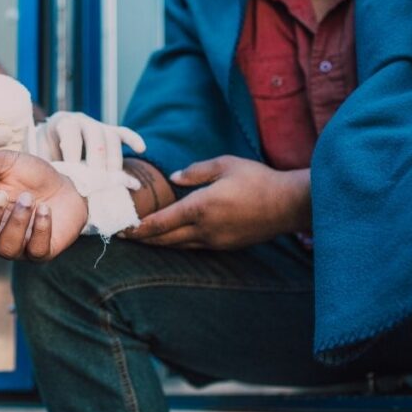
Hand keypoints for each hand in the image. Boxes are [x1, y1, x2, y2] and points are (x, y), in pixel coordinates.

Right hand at [0, 147, 87, 260]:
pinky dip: (40, 229)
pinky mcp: (42, 252)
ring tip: (28, 199)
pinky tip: (45, 209)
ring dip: (16, 222)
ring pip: (6, 249)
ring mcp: (18, 247)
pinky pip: (36, 251)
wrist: (67, 186)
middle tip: (1, 195)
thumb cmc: (31, 178)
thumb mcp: (7, 163)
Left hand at [29, 112, 146, 171]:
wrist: (51, 137)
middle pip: (95, 135)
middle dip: (97, 159)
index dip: (73, 152)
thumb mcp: (39, 154)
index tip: (75, 172)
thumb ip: (46, 163)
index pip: (70, 132)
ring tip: (113, 178)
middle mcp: (82, 120)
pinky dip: (133, 139)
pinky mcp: (110, 131)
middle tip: (97, 181)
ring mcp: (98, 125)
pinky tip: (141, 149)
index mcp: (62, 122)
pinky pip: (124, 132)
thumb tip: (53, 176)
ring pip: (111, 136)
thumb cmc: (45, 151)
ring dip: (114, 158)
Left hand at [123, 156, 309, 249]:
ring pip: (178, 245)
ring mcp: (215, 240)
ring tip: (143, 239)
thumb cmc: (257, 179)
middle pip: (165, 239)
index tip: (124, 228)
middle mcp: (204, 228)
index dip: (139, 227)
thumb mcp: (225, 164)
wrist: (288, 204)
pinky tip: (172, 239)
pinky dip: (178, 243)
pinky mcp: (225, 245)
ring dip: (159, 243)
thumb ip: (196, 171)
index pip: (161, 222)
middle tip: (124, 236)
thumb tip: (174, 178)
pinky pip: (195, 246)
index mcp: (200, 207)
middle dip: (143, 238)